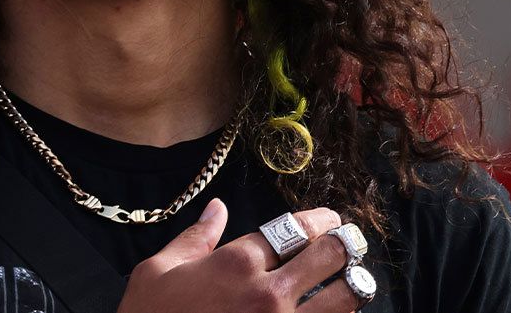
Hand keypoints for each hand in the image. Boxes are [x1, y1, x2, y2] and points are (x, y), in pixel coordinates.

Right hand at [115, 198, 366, 312]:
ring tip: (351, 278)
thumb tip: (217, 208)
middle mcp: (268, 292)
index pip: (295, 228)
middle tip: (348, 241)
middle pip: (330, 255)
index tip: (330, 219)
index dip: (320, 220)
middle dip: (344, 243)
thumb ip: (195, 237)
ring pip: (345, 298)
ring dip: (353, 283)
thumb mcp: (158, 271)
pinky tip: (333, 311)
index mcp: (236, 262)